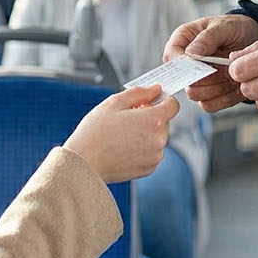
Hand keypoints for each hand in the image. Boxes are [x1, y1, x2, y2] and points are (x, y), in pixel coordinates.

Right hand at [64, 85, 178, 182]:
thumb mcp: (114, 102)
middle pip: (165, 121)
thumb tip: (156, 89)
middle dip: (151, 116)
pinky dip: (143, 147)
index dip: (162, 100)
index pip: (173, 105)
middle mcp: (159, 140)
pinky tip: (124, 146)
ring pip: (158, 137)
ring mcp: (155, 156)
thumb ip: (140, 92)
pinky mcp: (149, 168)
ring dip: (147, 132)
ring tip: (123, 134)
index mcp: (153, 120)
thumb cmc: (95, 132)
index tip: (149, 101)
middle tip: (128, 117)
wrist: (84, 163)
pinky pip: (152, 151)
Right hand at [163, 14, 257, 113]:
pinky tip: (235, 85)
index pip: (171, 57)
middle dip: (205, 78)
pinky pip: (210, 105)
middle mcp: (187, 64)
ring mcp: (199, 81)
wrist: (253, 39)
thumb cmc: (235, 28)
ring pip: (197, 96)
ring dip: (216, 88)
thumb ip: (208, 37)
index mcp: (183, 41)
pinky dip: (224, 98)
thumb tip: (191, 53)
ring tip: (232, 74)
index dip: (184, 64)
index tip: (202, 64)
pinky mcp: (212, 94)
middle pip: (183, 82)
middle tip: (223, 69)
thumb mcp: (224, 26)